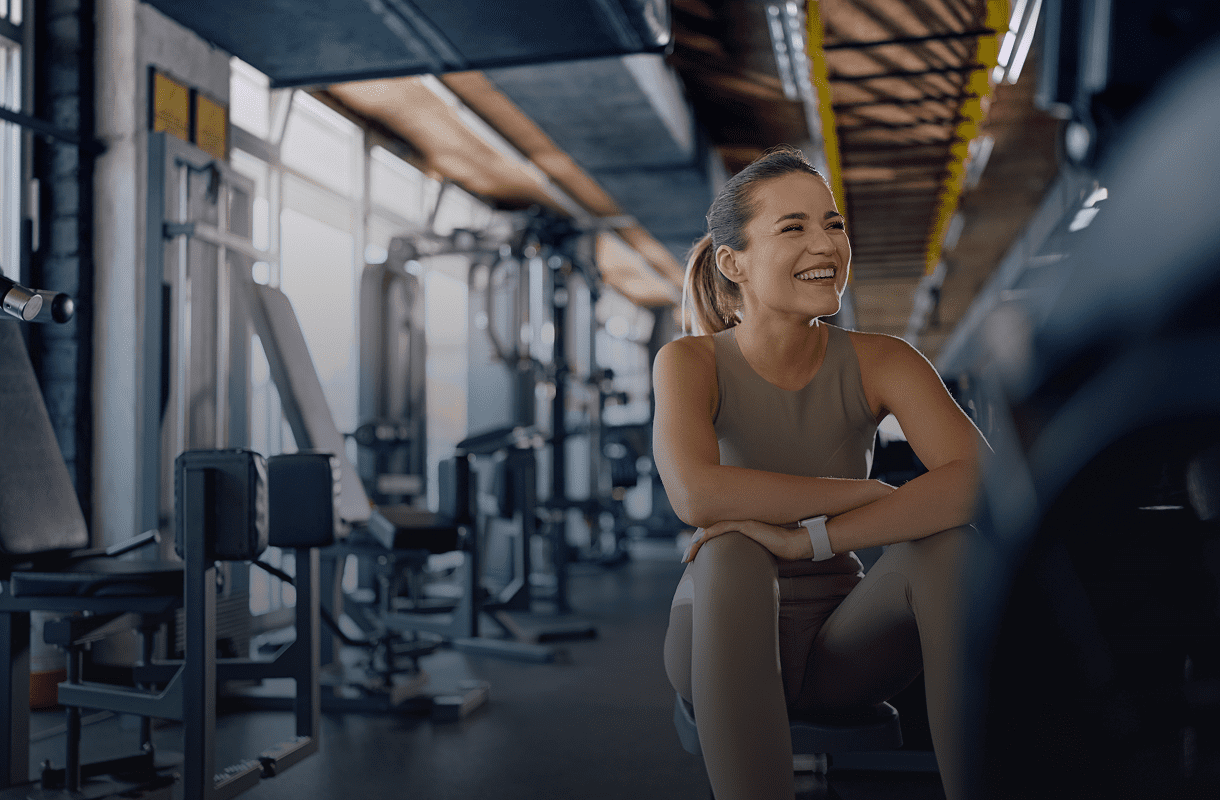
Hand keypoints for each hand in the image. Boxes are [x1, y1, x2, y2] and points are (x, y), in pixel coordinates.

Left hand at [682, 520, 810, 562]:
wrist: (796, 543)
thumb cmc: (782, 549)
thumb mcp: (759, 553)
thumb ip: (748, 556)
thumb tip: (740, 571)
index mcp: (741, 529)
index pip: (715, 533)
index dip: (702, 542)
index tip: (692, 555)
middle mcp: (739, 523)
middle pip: (709, 530)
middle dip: (694, 544)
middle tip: (685, 557)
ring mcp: (742, 522)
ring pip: (711, 529)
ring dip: (696, 542)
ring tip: (687, 554)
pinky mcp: (746, 525)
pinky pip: (722, 528)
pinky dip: (708, 535)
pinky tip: (698, 541)